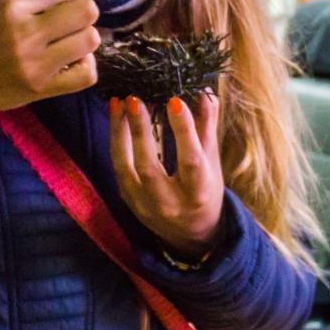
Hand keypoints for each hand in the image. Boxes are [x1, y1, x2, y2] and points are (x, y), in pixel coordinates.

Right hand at [0, 0, 105, 127]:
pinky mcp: (42, 89)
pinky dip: (84, 64)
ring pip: (90, 40)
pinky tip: (69, 60)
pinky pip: (87, 73)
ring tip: (67, 38)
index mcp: (10, 4)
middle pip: (86, 11)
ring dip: (84, 36)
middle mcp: (25, 32)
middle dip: (85, 8)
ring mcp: (35, 64)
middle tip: (72, 14)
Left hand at [110, 92, 223, 257]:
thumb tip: (205, 94)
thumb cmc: (206, 192)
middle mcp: (169, 203)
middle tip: (134, 99)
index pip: (190, 161)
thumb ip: (207, 129)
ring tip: (119, 102)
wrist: (191, 235)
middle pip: (149, 165)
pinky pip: (118, 168)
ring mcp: (143, 204)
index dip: (183, 130)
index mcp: (197, 194)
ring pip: (124, 166)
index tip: (175, 101)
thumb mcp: (212, 164)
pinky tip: (117, 118)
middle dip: (140, 130)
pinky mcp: (128, 200)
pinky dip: (116, 141)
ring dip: (119, 132)